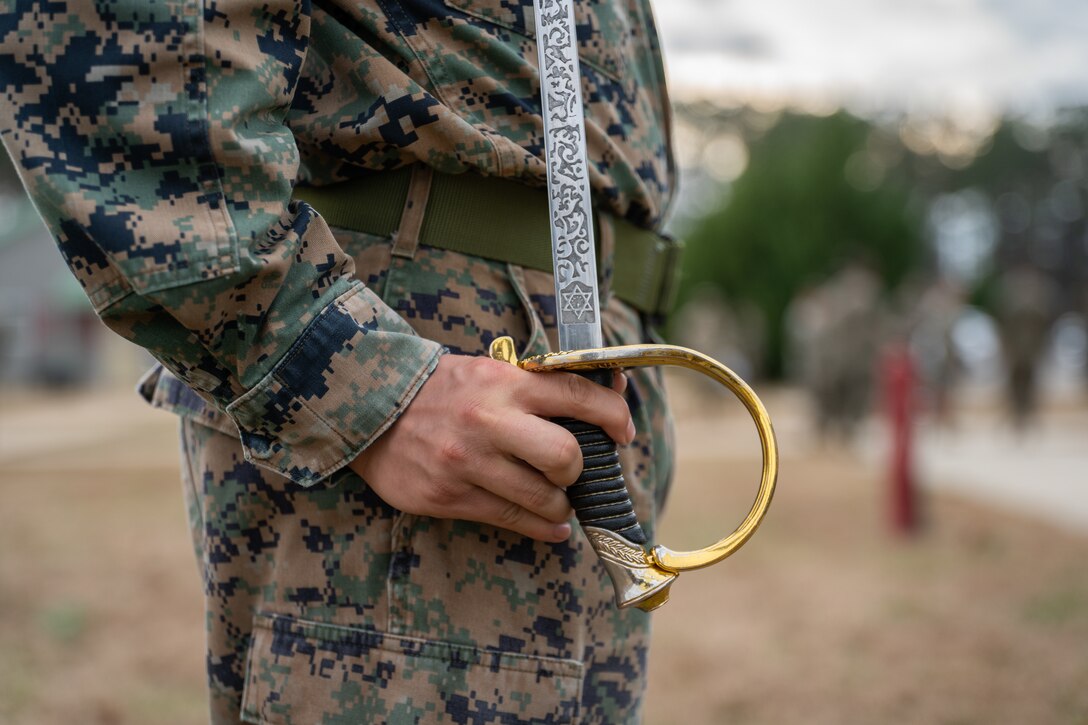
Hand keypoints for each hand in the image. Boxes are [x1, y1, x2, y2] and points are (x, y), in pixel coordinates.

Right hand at [349, 353, 633, 541]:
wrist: (369, 410)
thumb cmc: (440, 390)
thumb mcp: (488, 372)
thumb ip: (537, 385)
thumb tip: (607, 393)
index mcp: (504, 382)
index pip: (577, 395)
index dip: (613, 415)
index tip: (623, 431)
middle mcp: (489, 421)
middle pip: (566, 457)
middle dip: (578, 469)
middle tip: (571, 469)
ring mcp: (468, 463)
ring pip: (544, 498)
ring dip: (560, 504)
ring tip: (555, 499)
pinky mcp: (450, 496)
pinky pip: (514, 520)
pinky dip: (543, 527)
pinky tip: (550, 526)